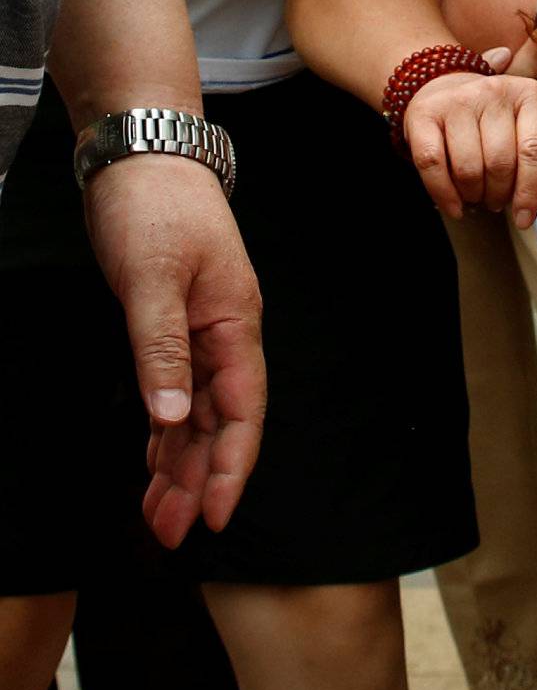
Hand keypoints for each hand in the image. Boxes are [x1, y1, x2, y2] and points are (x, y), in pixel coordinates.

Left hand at [81, 153, 265, 545]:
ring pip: (195, 413)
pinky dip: (164, 430)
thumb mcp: (151, 277)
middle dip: (197, 480)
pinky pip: (175, 391)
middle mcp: (224, 334)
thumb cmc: (154, 207)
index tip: (212, 516)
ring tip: (156, 516)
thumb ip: (161, 348)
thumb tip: (172, 417)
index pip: (241, 411)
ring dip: (178, 463)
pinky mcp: (172, 323)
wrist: (142, 153)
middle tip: (170, 535)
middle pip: (219, 423)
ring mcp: (200, 330)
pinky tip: (152, 461)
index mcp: (233, 324)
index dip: (229, 467)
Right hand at [403, 21, 536, 226]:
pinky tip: (453, 207)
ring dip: (473, 195)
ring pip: (467, 167)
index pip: (536, 150)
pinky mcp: (423, 112)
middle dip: (498, 195)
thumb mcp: (522, 135)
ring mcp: (457, 99)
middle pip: (500, 163)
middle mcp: (494, 91)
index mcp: (529, 95)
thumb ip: (536, 169)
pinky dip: (443, 194)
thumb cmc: (491, 121)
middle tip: (495, 202)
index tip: (524, 219)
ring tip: (476, 197)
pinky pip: (432, 164)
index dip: (530, 191)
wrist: (445, 87)